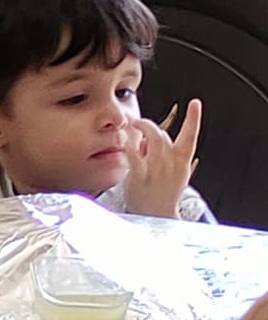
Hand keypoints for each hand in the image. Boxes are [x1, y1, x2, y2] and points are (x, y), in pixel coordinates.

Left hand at [122, 97, 201, 217]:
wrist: (157, 215)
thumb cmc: (162, 192)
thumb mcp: (173, 172)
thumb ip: (162, 154)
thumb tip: (146, 139)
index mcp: (182, 162)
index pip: (191, 137)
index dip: (194, 119)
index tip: (195, 103)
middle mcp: (171, 164)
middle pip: (164, 135)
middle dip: (150, 126)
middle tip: (139, 123)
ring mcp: (156, 170)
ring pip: (152, 138)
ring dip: (141, 128)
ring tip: (132, 126)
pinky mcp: (140, 176)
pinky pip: (133, 153)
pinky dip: (128, 144)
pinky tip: (123, 140)